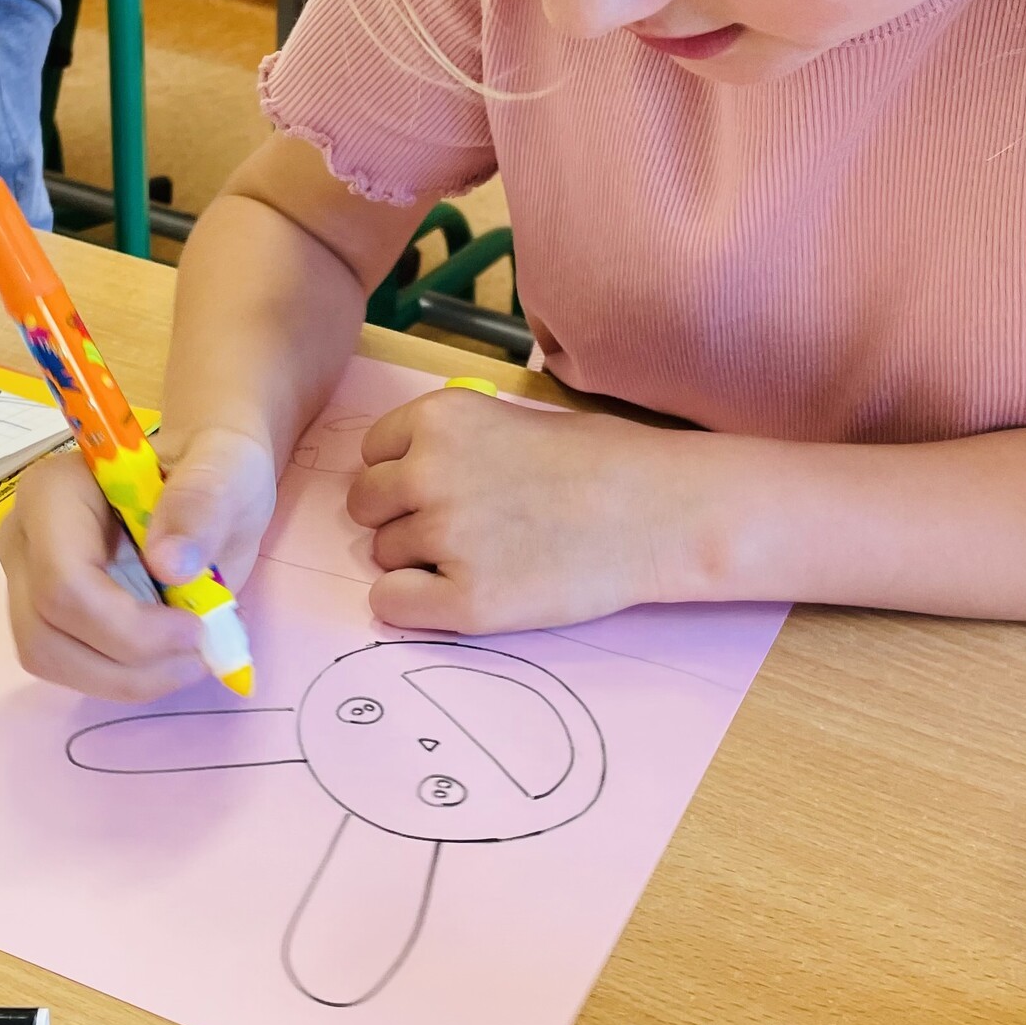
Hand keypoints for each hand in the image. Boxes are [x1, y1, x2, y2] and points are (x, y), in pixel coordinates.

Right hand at [0, 424, 277, 698]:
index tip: (197, 629)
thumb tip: (168, 564)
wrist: (209, 480)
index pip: (64, 583)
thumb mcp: (227, 471)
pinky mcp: (46, 612)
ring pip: (50, 659)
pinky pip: (69, 666)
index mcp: (54, 491)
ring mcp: (27, 578)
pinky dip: (124, 677)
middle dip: (128, 662)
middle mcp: (25, 537)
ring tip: (190, 658)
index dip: (128, 627)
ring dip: (126, 679)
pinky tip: (169, 654)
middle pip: (46, 632)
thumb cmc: (213, 467)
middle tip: (200, 655)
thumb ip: (201, 505)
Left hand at [347, 388, 723, 629]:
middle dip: (401, 518)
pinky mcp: (465, 600)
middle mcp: (427, 473)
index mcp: (440, 419)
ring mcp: (444, 538)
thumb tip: (403, 478)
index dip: (402, 475)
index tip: (441, 488)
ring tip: (485, 555)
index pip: (372, 454)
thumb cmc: (601, 461)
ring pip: (381, 556)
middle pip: (366, 507)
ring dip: (418, 561)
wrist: (660, 511)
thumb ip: (450, 444)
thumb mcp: (510, 419)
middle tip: (460, 528)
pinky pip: (392, 604)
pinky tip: (462, 593)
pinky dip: (415, 605)